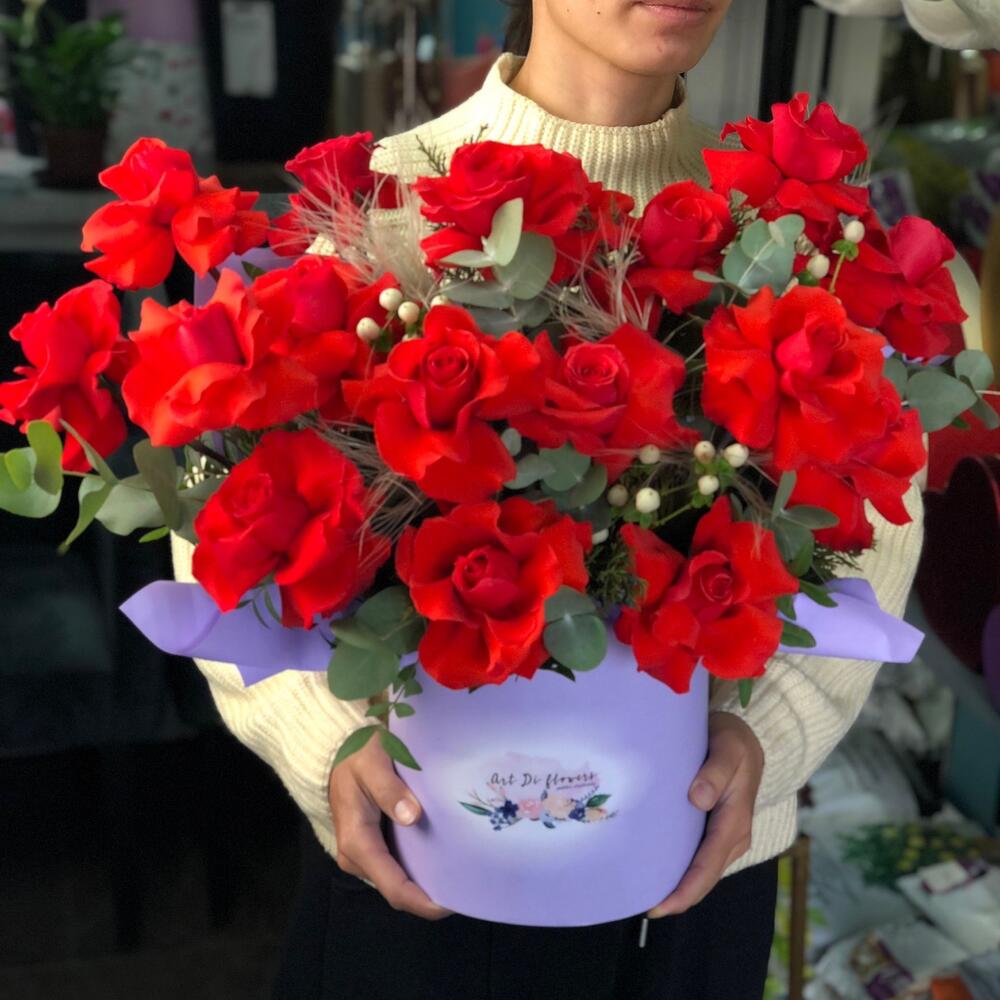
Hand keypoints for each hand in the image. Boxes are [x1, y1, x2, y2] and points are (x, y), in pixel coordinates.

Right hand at [328, 735, 451, 919]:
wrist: (339, 755)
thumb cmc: (358, 758)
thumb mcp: (372, 765)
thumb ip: (389, 789)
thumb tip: (412, 816)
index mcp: (357, 842)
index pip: (393, 887)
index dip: (423, 901)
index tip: (453, 902)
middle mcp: (358, 858)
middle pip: (398, 891)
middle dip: (430, 896)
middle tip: (468, 891)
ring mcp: (365, 856)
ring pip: (399, 883)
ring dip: (427, 884)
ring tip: (462, 879)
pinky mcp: (374, 849)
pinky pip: (398, 869)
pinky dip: (420, 871)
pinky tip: (445, 862)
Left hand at [648, 711, 763, 917]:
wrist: (749, 737)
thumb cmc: (735, 742)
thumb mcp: (728, 749)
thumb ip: (715, 771)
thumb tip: (698, 799)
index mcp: (735, 822)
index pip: (708, 866)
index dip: (684, 891)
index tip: (658, 906)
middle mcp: (733, 836)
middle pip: (703, 877)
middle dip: (676, 896)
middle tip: (638, 904)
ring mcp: (725, 835)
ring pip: (701, 870)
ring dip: (677, 884)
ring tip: (642, 892)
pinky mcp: (717, 829)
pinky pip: (699, 856)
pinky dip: (680, 867)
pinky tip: (656, 867)